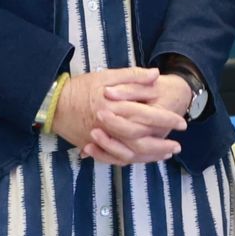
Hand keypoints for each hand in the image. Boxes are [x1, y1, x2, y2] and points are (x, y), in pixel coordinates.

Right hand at [52, 67, 183, 164]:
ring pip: (129, 153)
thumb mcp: (108, 75)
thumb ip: (133, 76)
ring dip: (149, 156)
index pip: (147, 116)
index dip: (166, 120)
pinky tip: (142, 158)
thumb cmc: (81, 87)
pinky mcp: (93, 146)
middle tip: (177, 146)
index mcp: (116, 106)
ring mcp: (100, 139)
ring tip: (165, 154)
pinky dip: (130, 160)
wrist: (52, 104)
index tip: (182, 123)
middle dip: (161, 144)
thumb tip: (156, 76)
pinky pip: (114, 158)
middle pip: (141, 141)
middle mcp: (109, 126)